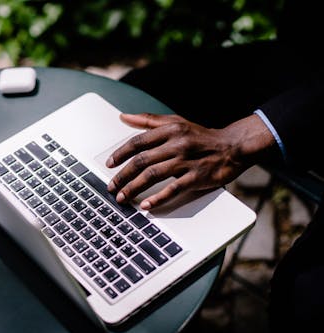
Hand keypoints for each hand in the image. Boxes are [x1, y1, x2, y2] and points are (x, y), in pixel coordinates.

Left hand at [106, 113, 275, 208]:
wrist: (233, 146)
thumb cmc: (201, 136)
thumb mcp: (175, 122)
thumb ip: (148, 120)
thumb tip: (123, 117)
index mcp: (169, 130)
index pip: (138, 142)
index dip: (120, 154)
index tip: (109, 165)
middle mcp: (177, 143)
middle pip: (142, 160)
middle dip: (123, 176)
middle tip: (111, 187)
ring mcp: (187, 160)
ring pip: (153, 174)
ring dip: (134, 188)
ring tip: (122, 198)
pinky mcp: (197, 176)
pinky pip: (173, 188)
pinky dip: (158, 198)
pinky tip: (146, 206)